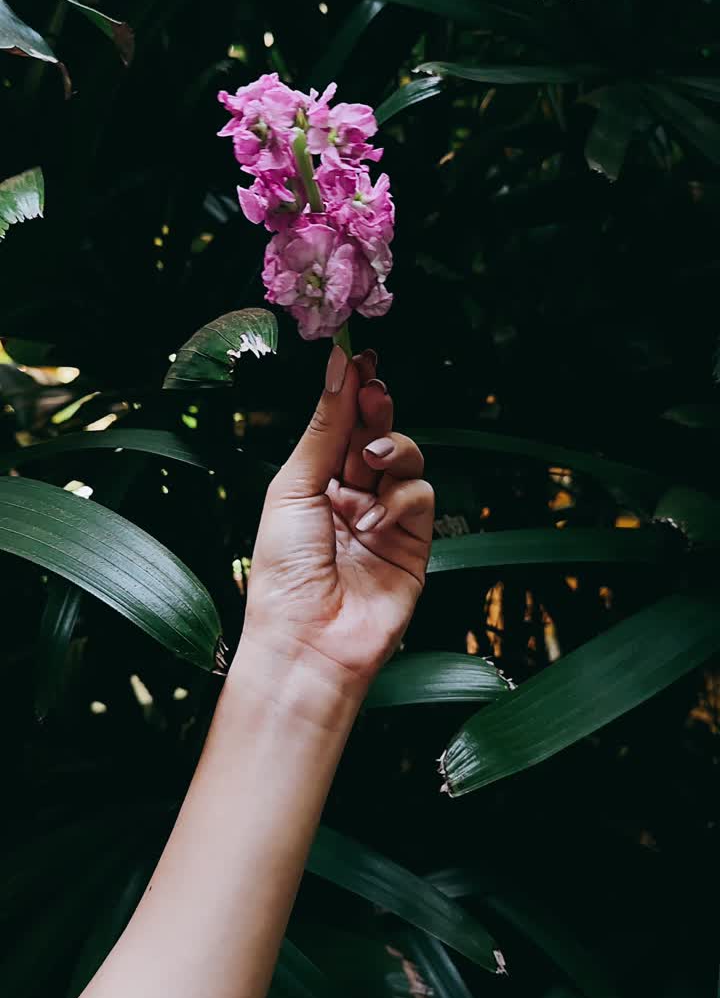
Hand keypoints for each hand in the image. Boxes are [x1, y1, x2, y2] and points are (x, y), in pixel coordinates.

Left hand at [240, 346, 433, 694]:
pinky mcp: (415, 545)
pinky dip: (401, 500)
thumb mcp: (293, 486)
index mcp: (314, 483)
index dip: (352, 391)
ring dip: (393, 449)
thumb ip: (323, 427)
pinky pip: (421, 498)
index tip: (360, 357)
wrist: (306, 640)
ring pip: (407, 460)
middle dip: (375, 409)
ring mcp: (386, 521)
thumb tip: (338, 369)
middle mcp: (351, 497)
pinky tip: (375, 520)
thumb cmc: (284, 569)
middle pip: (376, 435)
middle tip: (373, 389)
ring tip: (371, 459)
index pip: (340, 425)